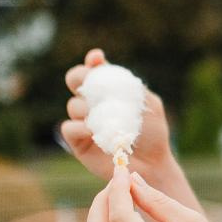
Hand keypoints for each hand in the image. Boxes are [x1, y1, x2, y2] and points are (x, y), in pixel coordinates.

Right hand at [62, 49, 172, 181]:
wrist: (153, 163)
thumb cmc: (153, 133)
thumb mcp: (148, 105)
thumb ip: (132, 87)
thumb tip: (112, 72)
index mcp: (109, 90)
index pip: (94, 70)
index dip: (92, 62)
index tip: (97, 58)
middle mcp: (92, 102)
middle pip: (74, 80)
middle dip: (79, 77)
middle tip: (89, 82)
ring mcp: (83, 121)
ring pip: (72, 105)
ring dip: (85, 107)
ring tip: (101, 115)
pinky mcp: (78, 142)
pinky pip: (68, 128)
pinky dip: (79, 127)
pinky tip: (93, 130)